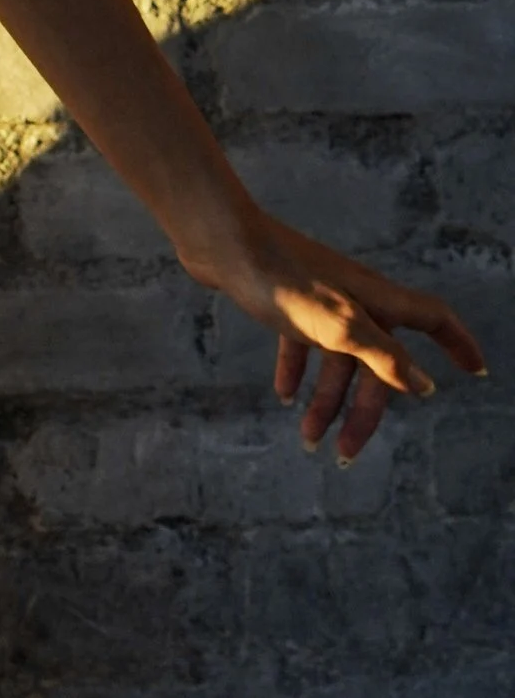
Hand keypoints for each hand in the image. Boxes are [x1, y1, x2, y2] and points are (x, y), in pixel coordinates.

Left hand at [183, 199, 488, 463]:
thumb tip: (424, 387)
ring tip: (307, 439)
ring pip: (337, 360)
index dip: (459, 344)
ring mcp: (321, 299)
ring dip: (325, 401)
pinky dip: (297, 371)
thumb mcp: (338, 325)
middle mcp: (356, 299)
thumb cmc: (281, 278)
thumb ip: (383, 356)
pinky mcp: (287, 300)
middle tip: (346, 455)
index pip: (434, 320)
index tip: (477, 371)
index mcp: (377, 300)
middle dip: (364, 412)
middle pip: (377, 363)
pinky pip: (302, 344)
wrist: (219, 242)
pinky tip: (283, 396)